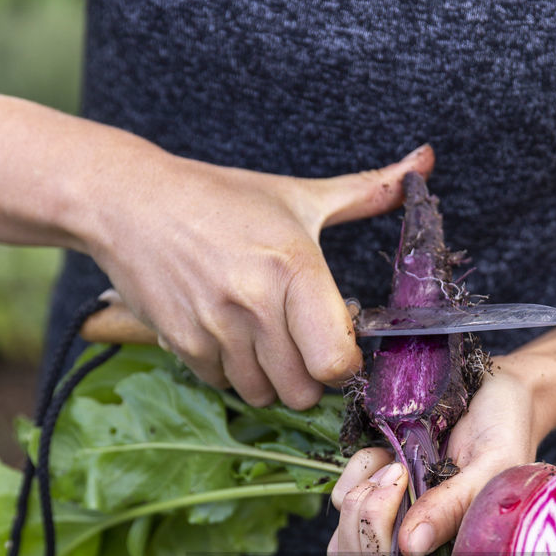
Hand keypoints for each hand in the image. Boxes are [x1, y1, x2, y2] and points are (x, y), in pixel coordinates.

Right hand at [82, 142, 434, 409]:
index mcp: (293, 266)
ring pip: (263, 394)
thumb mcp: (297, 196)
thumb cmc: (220, 199)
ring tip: (263, 339)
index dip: (343, 364)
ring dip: (270, 379)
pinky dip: (232, 373)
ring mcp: (216, 328)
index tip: (339, 346)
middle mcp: (255, 303)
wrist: (130, 203)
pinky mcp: (184, 345)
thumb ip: (367, 191)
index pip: (334, 361)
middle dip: (308, 377)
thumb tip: (425, 161)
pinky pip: (225, 386)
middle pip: (302, 390)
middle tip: (301, 346)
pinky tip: (228, 336)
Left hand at [328, 360, 547, 555]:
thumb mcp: (490, 465)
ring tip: (397, 465)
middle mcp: (415, 551)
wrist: (498, 392)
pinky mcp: (369, 495)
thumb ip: (455, 506)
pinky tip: (386, 452)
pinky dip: (355, 471)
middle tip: (400, 473)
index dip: (384, 549)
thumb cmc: (506, 431)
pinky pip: (336, 501)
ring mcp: (388, 527)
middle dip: (367, 521)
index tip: (407, 486)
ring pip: (340, 547)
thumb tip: (411, 549)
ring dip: (359, 499)